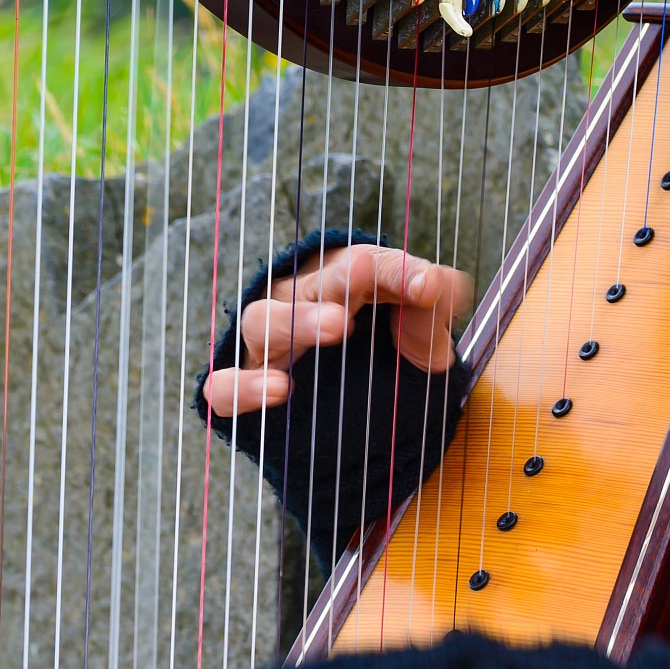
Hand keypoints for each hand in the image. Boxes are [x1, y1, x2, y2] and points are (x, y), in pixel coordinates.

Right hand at [203, 243, 472, 417]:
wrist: (343, 403)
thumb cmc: (382, 348)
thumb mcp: (417, 335)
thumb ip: (429, 314)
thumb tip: (443, 285)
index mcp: (348, 279)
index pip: (372, 265)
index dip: (398, 273)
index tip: (429, 286)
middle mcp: (301, 300)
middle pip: (313, 285)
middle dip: (342, 286)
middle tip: (377, 294)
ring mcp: (269, 342)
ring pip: (262, 319)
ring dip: (298, 323)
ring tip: (336, 331)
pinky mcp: (248, 383)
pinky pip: (226, 385)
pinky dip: (244, 386)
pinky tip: (279, 391)